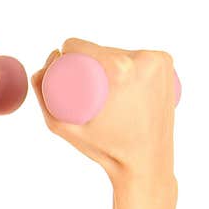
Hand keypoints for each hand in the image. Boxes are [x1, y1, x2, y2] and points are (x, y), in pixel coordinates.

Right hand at [31, 38, 177, 184]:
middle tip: (81, 85)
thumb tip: (39, 70)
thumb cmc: (104, 149)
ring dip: (107, 61)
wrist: (146, 163)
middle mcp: (144, 59)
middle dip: (87, 60)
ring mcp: (160, 61)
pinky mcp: (168, 65)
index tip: (62, 70)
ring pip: (120, 51)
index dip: (65, 52)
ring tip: (98, 82)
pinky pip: (139, 56)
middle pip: (101, 48)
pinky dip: (127, 61)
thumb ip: (45, 98)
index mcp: (120, 69)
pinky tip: (120, 70)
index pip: (80, 45)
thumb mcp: (63, 126)